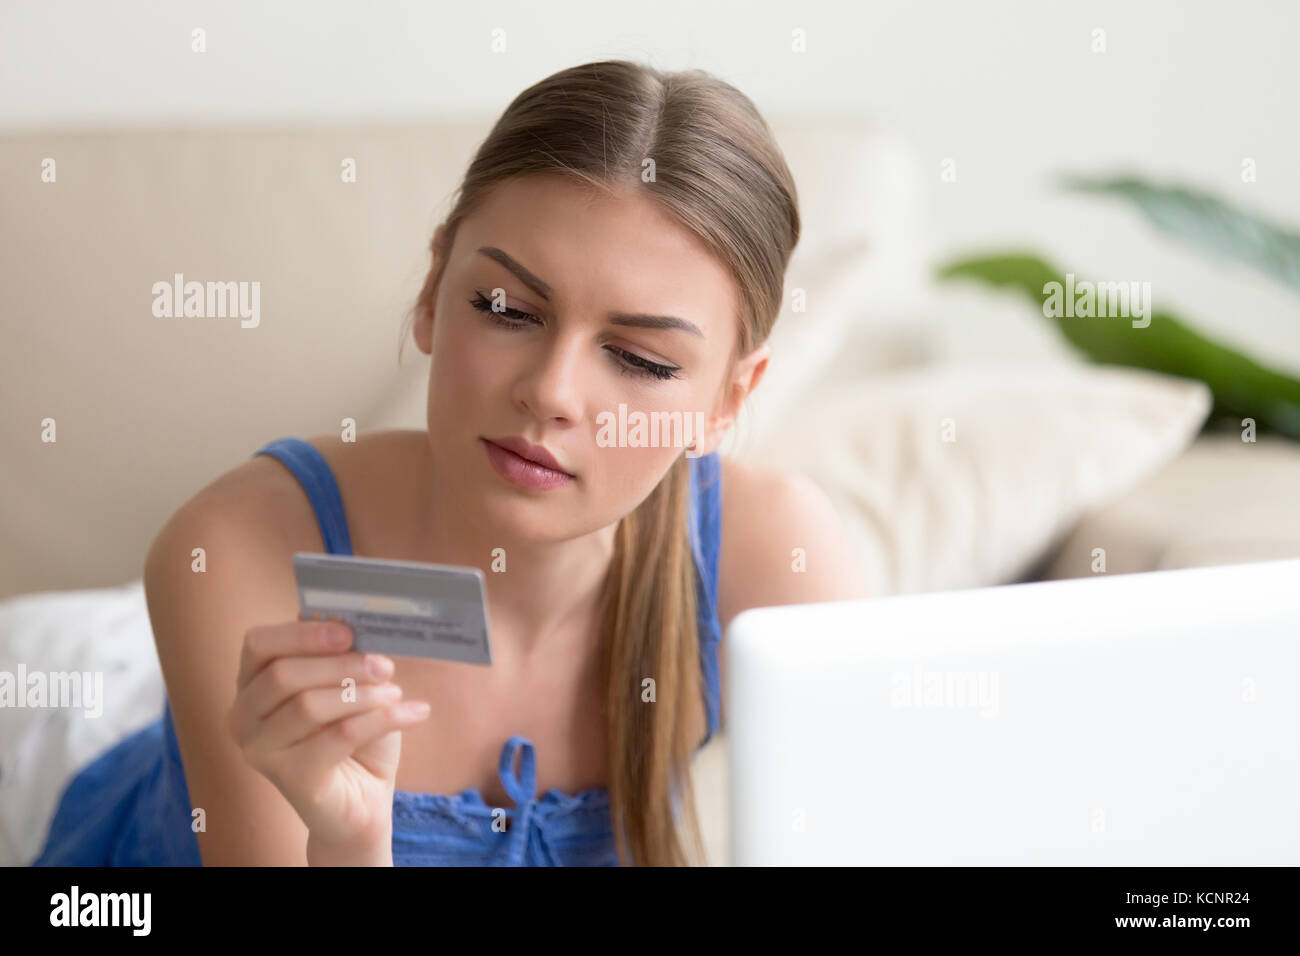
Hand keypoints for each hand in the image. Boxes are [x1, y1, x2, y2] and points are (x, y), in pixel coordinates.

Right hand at [227, 619, 430, 848]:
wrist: (363, 799)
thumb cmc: (351, 734)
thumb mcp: (346, 684)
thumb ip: (338, 652)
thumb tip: (346, 617)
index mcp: (251, 685)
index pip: (258, 645)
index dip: (302, 634)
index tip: (348, 632)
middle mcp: (243, 719)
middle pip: (283, 675)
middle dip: (342, 664)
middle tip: (385, 665)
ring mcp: (261, 753)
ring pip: (308, 706)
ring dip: (364, 694)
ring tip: (396, 693)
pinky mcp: (292, 780)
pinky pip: (339, 736)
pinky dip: (382, 719)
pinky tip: (413, 712)